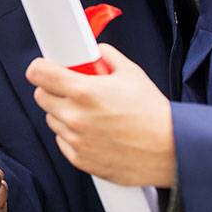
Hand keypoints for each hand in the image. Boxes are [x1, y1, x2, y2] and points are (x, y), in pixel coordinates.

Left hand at [26, 43, 175, 186]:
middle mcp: (74, 116)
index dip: (40, 68)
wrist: (173, 151)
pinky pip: (62, 141)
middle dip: (53, 90)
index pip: (38, 73)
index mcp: (83, 91)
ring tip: (90, 113)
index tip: (44, 68)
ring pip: (51, 118)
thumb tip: (94, 51)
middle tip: (73, 90)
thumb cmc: (154, 114)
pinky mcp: (80, 159)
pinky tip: (94, 132)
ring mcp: (75, 139)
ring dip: (63, 113)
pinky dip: (72, 135)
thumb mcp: (131, 74)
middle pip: (40, 96)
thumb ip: (106, 56)